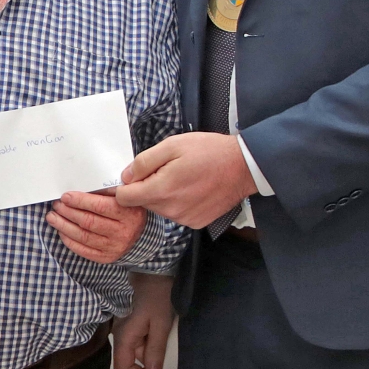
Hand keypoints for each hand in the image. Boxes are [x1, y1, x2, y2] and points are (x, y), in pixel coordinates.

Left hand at [45, 189, 147, 262]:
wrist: (142, 236)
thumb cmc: (128, 211)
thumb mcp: (125, 197)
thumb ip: (107, 190)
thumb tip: (81, 184)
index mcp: (127, 213)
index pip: (99, 206)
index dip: (79, 201)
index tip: (65, 196)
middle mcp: (122, 232)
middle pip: (88, 221)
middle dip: (68, 212)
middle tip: (56, 205)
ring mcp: (114, 247)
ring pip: (83, 236)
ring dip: (63, 226)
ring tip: (52, 217)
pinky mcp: (106, 257)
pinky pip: (83, 250)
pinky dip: (69, 240)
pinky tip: (61, 231)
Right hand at [113, 274, 175, 368]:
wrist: (153, 269)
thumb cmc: (157, 296)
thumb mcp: (161, 324)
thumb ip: (155, 350)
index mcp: (124, 336)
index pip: (122, 367)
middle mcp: (120, 333)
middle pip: (130, 357)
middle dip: (148, 360)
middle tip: (167, 352)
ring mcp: (124, 325)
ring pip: (136, 347)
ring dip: (152, 347)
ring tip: (167, 337)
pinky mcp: (131, 319)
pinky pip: (139, 336)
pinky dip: (151, 338)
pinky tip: (163, 330)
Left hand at [114, 132, 257, 230]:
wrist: (244, 166)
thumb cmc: (209, 151)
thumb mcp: (172, 145)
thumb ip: (144, 162)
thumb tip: (126, 177)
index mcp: (162, 190)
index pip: (124, 198)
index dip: (124, 185)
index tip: (134, 175)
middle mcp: (171, 210)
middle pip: (142, 202)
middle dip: (147, 186)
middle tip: (166, 169)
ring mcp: (184, 219)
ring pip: (159, 208)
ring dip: (164, 194)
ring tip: (183, 177)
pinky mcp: (196, 222)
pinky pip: (176, 213)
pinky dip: (179, 202)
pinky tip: (193, 189)